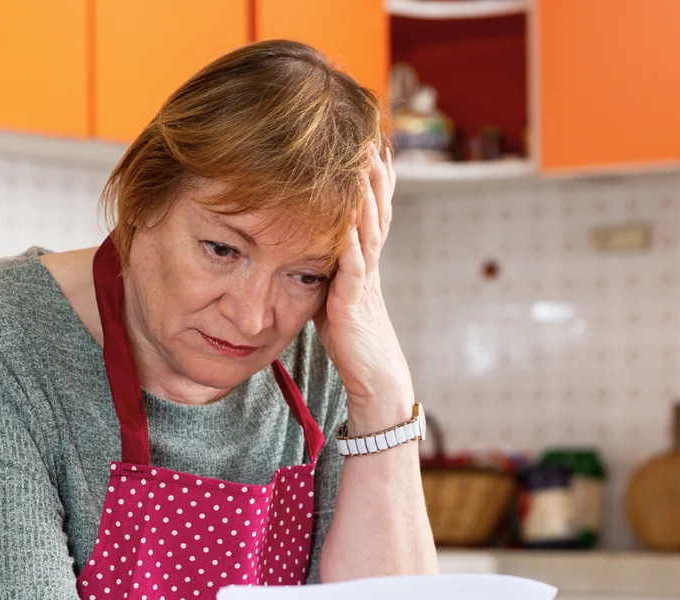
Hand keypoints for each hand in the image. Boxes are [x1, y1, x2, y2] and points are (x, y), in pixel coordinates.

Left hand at [315, 146, 414, 433]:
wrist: (375, 381)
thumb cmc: (352, 343)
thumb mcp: (333, 297)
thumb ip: (323, 271)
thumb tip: (304, 251)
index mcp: (363, 263)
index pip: (370, 214)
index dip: (373, 182)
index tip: (373, 147)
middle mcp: (368, 267)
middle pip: (375, 212)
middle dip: (374, 176)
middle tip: (373, 139)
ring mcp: (364, 284)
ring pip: (369, 232)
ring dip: (367, 198)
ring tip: (366, 164)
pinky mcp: (353, 305)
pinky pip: (353, 268)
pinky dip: (351, 242)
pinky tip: (348, 219)